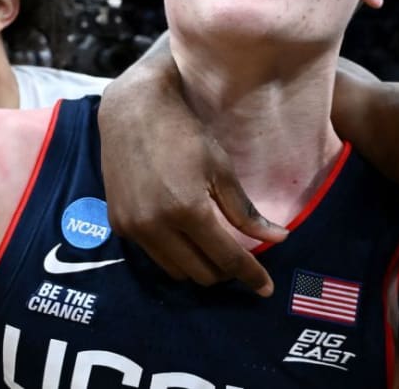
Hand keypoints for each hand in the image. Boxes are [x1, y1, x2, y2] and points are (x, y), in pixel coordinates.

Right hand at [98, 34, 287, 295]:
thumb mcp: (221, 169)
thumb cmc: (184, 133)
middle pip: (201, 273)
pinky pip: (153, 255)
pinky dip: (174, 253)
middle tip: (239, 258)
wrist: (132, 110)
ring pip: (175, 271)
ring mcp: (134, 228)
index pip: (227, 259)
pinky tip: (184, 235)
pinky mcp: (119, 225)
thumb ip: (245, 212)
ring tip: (213, 248)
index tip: (266, 289)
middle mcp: (157, 226)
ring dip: (198, 266)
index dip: (250, 276)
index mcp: (188, 210)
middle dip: (225, 271)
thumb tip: (279, 239)